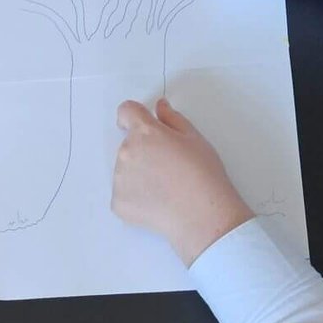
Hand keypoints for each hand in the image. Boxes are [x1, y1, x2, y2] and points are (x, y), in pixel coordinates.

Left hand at [112, 97, 253, 264]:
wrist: (202, 215)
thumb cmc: (203, 175)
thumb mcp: (195, 138)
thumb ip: (172, 119)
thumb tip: (159, 107)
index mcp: (144, 133)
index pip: (126, 112)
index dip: (135, 117)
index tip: (142, 126)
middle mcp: (126, 152)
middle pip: (128, 144)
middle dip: (143, 150)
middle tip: (168, 167)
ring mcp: (119, 179)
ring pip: (125, 169)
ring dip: (139, 174)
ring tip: (164, 187)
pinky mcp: (118, 202)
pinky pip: (123, 193)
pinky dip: (136, 197)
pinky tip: (157, 201)